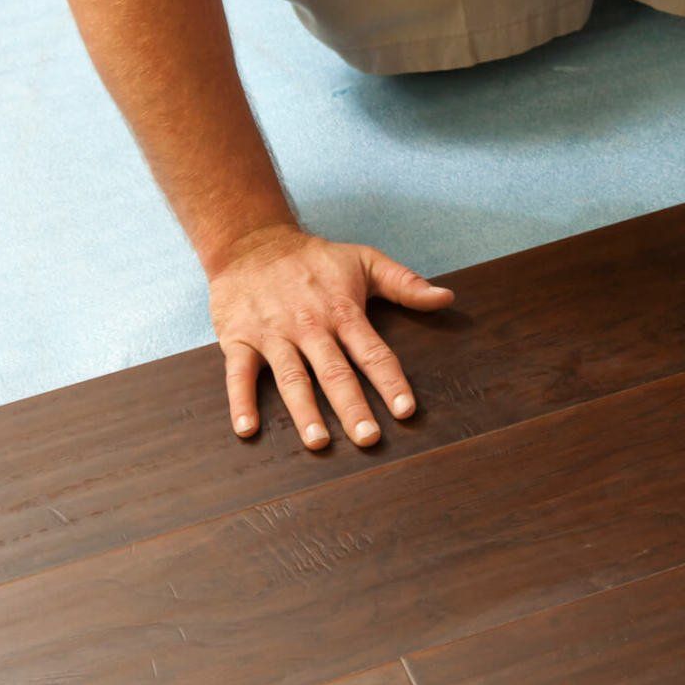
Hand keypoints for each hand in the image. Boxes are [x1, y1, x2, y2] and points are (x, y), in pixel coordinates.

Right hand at [208, 224, 455, 446]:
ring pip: (291, 377)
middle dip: (352, 407)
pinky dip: (241, 401)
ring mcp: (273, 334)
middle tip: (368, 438)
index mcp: (342, 311)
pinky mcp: (239, 338)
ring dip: (304, 411)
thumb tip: (446, 298)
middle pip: (335, 372)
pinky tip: (247, 429)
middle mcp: (310, 326)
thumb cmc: (314, 259)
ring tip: (318, 442)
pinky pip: (238, 373)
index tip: (406, 411)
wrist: (250, 242)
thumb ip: (405, 283)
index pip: (373, 352)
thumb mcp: (364, 260)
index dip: (391, 382)